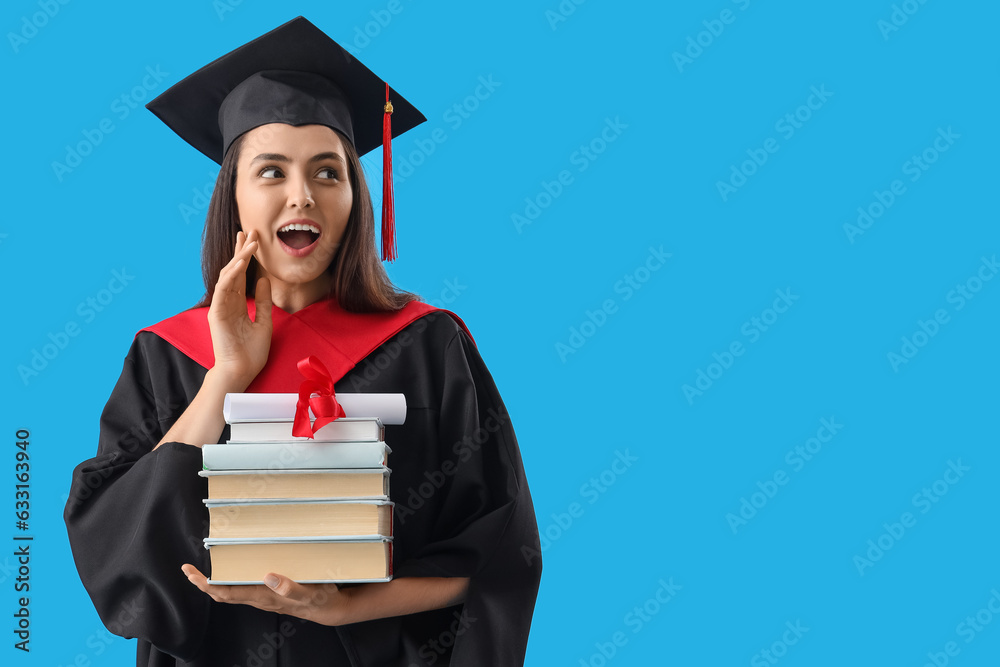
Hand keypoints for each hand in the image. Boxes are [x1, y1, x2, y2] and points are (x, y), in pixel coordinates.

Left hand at [181, 564, 350, 625]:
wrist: (329, 608)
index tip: (192, 573)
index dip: (207, 585)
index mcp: (263, 596)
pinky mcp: (269, 592)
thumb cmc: (319, 599)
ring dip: (214, 581)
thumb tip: (268, 576)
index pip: (227, 592)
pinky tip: (232, 569)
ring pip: (231, 591)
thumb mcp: (310, 592)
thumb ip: (290, 587)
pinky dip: (231, 579)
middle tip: (188, 569)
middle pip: (223, 593)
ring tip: (203, 568)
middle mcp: (259, 598)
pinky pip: (242, 587)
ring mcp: (263, 596)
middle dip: (203, 583)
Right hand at [208, 230, 272, 388]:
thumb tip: (263, 280)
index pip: (242, 276)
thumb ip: (263, 301)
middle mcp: (227, 302)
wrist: (242, 371)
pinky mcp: (216, 313)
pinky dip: (231, 275)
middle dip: (240, 250)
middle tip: (248, 231)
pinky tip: (240, 263)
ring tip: (248, 241)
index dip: (247, 258)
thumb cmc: (252, 352)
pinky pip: (223, 289)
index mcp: (237, 305)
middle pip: (233, 270)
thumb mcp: (264, 321)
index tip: (254, 240)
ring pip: (228, 276)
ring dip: (238, 257)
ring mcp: (221, 307)